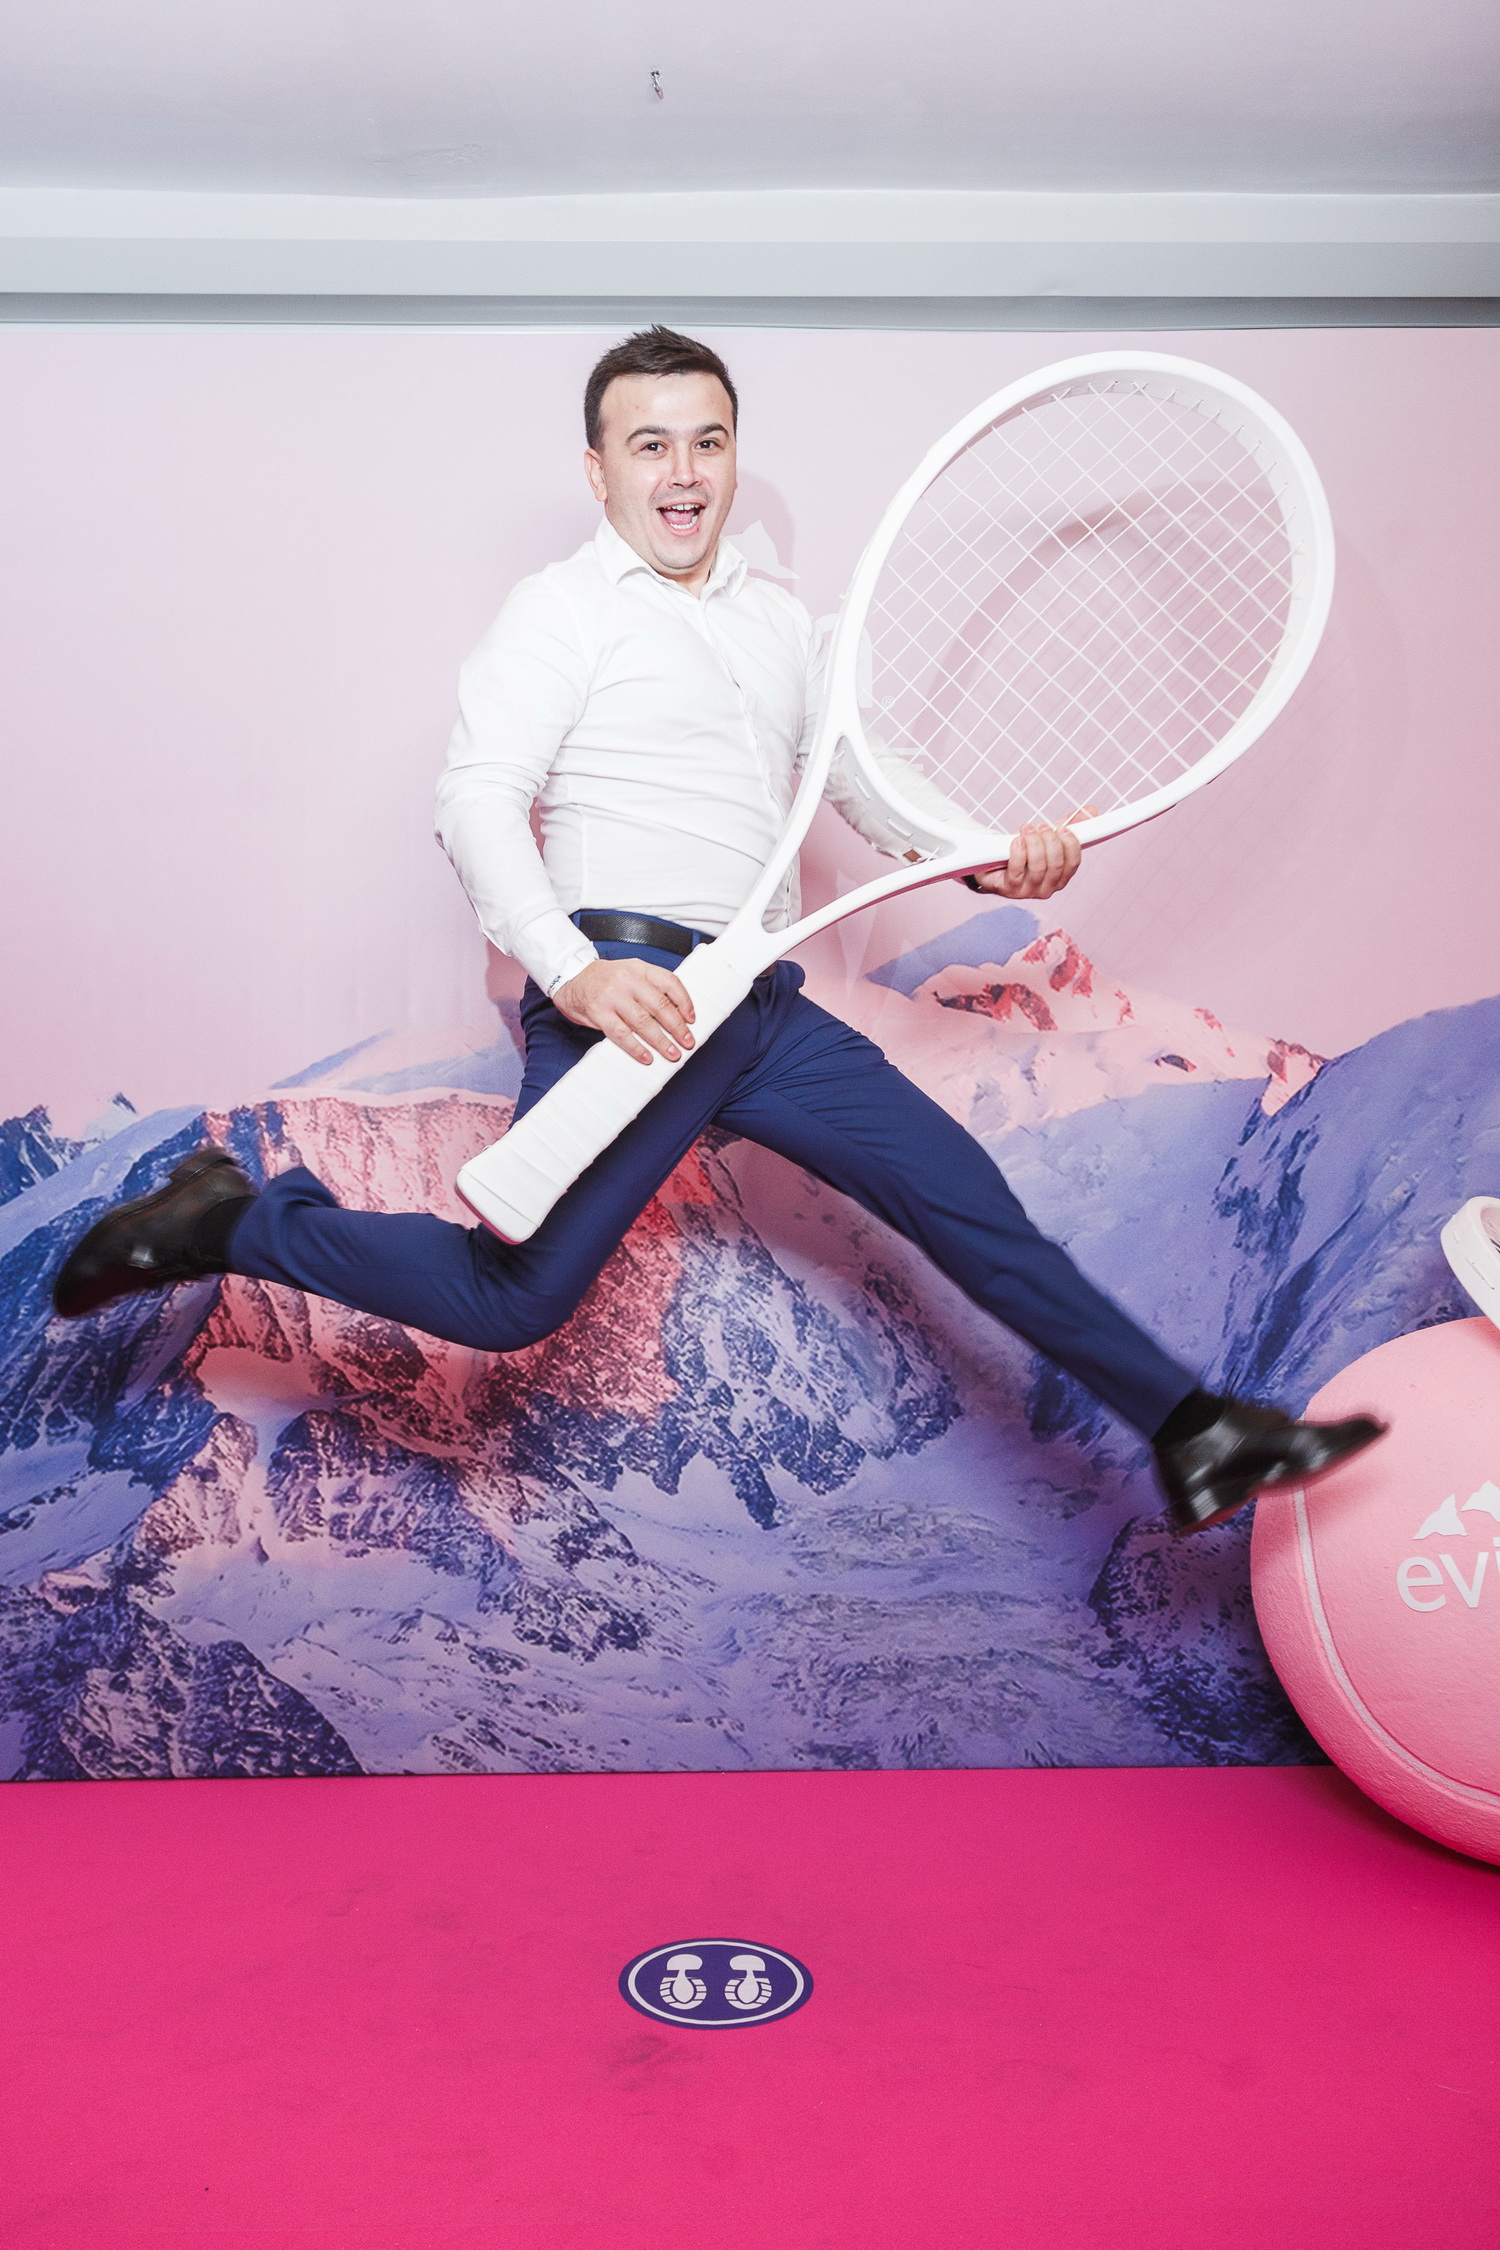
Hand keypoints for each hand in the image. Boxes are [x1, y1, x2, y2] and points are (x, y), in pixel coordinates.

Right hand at [551, 958, 696, 1065]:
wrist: (571, 977)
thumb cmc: (604, 979)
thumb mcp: (630, 973)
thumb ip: (650, 988)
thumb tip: (675, 1014)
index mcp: (639, 969)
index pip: (669, 982)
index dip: (684, 1002)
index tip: (691, 1019)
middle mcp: (627, 980)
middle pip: (659, 1005)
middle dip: (677, 1027)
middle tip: (687, 1041)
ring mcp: (612, 996)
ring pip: (643, 1022)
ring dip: (660, 1041)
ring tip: (671, 1053)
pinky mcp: (599, 1013)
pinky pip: (621, 1034)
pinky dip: (636, 1048)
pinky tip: (646, 1056)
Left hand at [966, 807, 1094, 901]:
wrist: (991, 863)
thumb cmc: (1023, 852)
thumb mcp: (1046, 837)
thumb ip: (1067, 825)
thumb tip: (1091, 811)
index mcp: (1060, 876)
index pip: (1073, 863)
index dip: (1071, 844)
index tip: (1064, 828)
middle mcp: (1047, 887)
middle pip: (1057, 864)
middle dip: (1050, 841)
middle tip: (1041, 826)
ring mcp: (1029, 890)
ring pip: (1039, 867)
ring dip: (1034, 843)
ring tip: (1027, 829)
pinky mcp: (1010, 889)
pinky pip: (1018, 871)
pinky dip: (1019, 852)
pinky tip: (1017, 841)